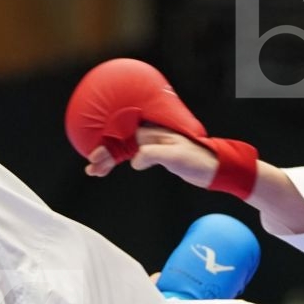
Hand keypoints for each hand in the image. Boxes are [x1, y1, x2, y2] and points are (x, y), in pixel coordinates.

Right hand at [84, 127, 219, 188]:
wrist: (211, 167)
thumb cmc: (197, 159)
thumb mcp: (176, 157)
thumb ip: (154, 155)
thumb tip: (135, 160)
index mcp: (152, 133)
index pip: (123, 137)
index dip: (108, 148)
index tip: (96, 157)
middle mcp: (149, 136)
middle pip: (119, 142)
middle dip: (103, 154)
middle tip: (91, 168)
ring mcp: (150, 144)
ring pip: (122, 150)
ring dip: (108, 160)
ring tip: (94, 171)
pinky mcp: (153, 154)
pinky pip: (128, 155)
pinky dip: (118, 162)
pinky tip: (108, 167)